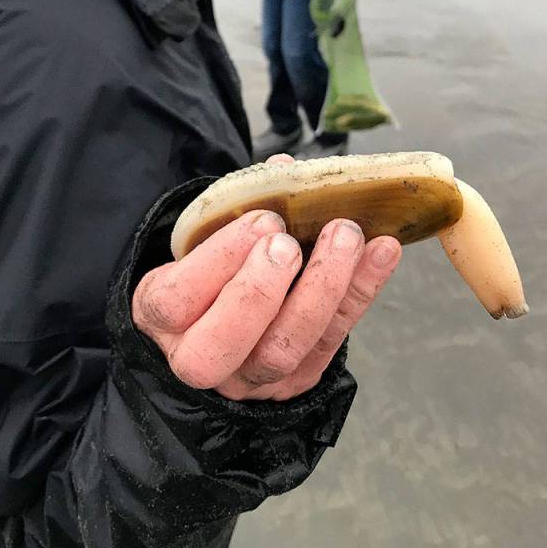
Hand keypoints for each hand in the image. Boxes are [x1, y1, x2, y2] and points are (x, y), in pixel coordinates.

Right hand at [133, 158, 401, 401]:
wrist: (231, 318)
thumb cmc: (214, 267)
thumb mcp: (205, 237)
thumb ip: (236, 205)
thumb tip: (283, 167)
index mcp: (164, 317)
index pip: (176, 301)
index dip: (218, 261)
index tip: (260, 221)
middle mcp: (199, 357)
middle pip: (222, 344)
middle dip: (259, 291)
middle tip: (288, 243)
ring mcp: (251, 377)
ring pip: (284, 349)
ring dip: (321, 289)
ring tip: (345, 235)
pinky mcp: (298, 379)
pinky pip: (332, 340)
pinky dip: (361, 292)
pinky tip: (382, 251)